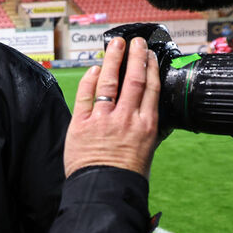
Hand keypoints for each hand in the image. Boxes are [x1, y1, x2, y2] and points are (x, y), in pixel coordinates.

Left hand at [65, 36, 160, 177]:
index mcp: (147, 125)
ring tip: (116, 44)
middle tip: (135, 41)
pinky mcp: (81, 125)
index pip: (151, 88)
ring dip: (113, 59)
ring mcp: (103, 120)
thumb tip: (152, 114)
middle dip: (135, 56)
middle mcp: (126, 119)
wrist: (104, 191)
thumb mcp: (148, 151)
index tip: (149, 55)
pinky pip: (86, 95)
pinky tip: (95, 68)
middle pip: (133, 79)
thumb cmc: (126, 176)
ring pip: (110, 82)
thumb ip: (148, 129)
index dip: (150, 67)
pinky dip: (91, 79)